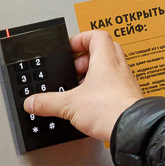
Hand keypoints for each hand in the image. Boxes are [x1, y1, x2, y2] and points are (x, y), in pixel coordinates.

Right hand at [24, 30, 142, 145]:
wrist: (131, 130)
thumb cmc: (110, 109)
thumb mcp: (70, 105)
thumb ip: (48, 102)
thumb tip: (33, 102)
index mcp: (105, 59)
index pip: (96, 35)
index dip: (81, 38)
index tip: (70, 48)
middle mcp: (119, 68)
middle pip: (104, 50)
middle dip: (86, 58)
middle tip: (74, 69)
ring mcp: (126, 83)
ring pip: (111, 69)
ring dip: (95, 76)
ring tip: (80, 88)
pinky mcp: (129, 98)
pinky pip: (115, 87)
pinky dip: (102, 91)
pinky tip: (92, 104)